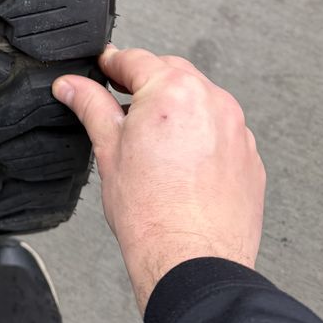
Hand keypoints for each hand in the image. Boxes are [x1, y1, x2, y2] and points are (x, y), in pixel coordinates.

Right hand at [53, 45, 265, 312]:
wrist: (193, 262)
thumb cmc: (151, 214)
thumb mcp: (108, 150)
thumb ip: (91, 106)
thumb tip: (72, 85)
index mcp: (172, 91)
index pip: (135, 59)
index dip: (112, 63)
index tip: (102, 68)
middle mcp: (211, 101)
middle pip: (171, 73)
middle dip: (147, 83)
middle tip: (122, 106)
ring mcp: (236, 129)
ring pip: (199, 101)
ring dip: (176, 108)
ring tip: (153, 143)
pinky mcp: (250, 157)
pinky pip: (221, 130)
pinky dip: (201, 135)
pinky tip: (182, 164)